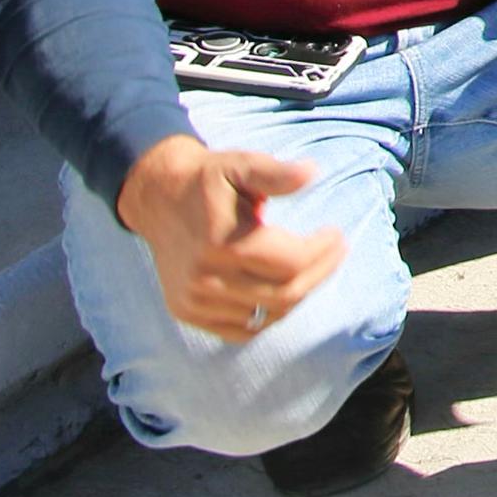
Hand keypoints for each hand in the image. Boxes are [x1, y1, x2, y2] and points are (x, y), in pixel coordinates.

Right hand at [116, 134, 350, 344]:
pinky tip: (281, 291)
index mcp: (221, 243)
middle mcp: (204, 277)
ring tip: (311, 268)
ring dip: (297, 294)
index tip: (337, 236)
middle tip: (335, 252)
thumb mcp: (241, 165)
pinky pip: (240, 330)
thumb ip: (275, 174)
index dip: (323, 252)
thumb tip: (311, 172)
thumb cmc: (209, 180)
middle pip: (284, 294)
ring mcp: (193, 300)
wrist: (159, 199)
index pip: (291, 263)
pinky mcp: (185, 312)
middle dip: (319, 274)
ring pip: (266, 315)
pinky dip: (267, 316)